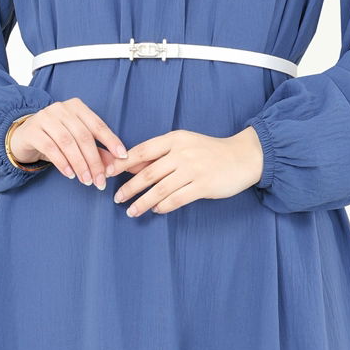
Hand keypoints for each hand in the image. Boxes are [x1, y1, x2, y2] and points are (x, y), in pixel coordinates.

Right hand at [9, 97, 127, 189]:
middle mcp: (61, 108)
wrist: (23, 137)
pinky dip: (62, 162)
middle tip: (100, 181)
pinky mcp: (32, 130)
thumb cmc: (55, 139)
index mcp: (77, 107)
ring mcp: (45, 117)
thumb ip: (96, 150)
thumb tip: (115, 164)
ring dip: (80, 164)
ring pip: (68, 142)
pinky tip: (70, 174)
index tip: (122, 157)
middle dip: (94, 161)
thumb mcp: (76, 143)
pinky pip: (50, 147)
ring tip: (86, 180)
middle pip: (83, 136)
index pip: (97, 124)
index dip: (111, 141)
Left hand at [113, 126, 263, 216]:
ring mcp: (193, 169)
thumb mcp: (184, 144)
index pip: (142, 150)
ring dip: (142, 202)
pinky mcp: (203, 185)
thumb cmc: (209, 151)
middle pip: (147, 173)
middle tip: (116, 198)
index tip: (106, 173)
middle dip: (129, 187)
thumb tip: (129, 165)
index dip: (122, 163)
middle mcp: (182, 152)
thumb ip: (160, 154)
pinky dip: (163, 206)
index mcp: (175, 139)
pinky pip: (177, 199)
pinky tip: (155, 210)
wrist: (242, 157)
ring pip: (159, 189)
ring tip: (131, 211)